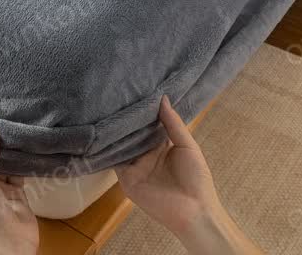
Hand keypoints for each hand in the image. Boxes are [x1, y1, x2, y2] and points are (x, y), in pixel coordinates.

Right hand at [115, 96, 262, 254]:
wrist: (194, 211)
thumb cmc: (197, 179)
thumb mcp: (187, 145)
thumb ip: (173, 123)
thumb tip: (162, 98)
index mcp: (162, 146)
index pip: (148, 125)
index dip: (143, 111)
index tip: (134, 91)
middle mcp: (147, 154)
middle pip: (133, 133)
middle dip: (127, 119)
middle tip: (116, 96)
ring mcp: (135, 166)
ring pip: (122, 145)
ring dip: (116, 131)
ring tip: (107, 109)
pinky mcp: (127, 178)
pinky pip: (115, 161)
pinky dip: (109, 149)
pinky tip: (104, 132)